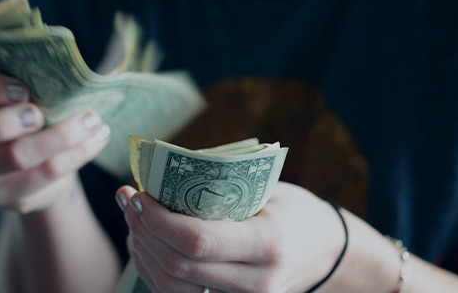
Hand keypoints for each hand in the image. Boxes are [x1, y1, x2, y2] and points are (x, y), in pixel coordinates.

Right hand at [0, 67, 110, 211]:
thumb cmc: (20, 110)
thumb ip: (24, 76)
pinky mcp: (1, 197)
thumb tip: (63, 66)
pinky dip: (76, 155)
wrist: (29, 162)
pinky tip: (96, 138)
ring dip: (60, 136)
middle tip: (41, 114)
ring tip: (92, 120)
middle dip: (5, 122)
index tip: (22, 88)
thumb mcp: (14, 90)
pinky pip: (43, 177)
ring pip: (13, 157)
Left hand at [116, 182, 345, 292]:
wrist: (327, 254)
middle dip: (143, 231)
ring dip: (143, 251)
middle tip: (129, 200)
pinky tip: (146, 242)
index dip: (158, 220)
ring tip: (134, 219)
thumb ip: (219, 187)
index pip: (197, 241)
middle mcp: (255, 281)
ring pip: (171, 287)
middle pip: (177, 266)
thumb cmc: (295, 212)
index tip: (140, 194)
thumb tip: (159, 177)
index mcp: (267, 243)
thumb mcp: (267, 191)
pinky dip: (154, 269)